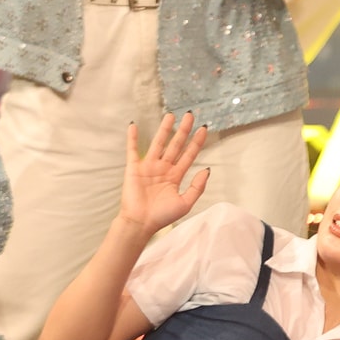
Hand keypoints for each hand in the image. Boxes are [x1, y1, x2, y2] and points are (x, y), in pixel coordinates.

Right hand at [118, 113, 209, 234]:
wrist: (140, 224)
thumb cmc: (162, 216)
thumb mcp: (185, 203)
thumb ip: (197, 186)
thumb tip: (207, 169)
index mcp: (176, 176)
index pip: (189, 154)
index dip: (196, 142)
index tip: (204, 128)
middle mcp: (164, 168)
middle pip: (176, 145)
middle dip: (183, 130)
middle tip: (190, 115)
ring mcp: (149, 166)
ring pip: (158, 143)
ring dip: (164, 129)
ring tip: (170, 115)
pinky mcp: (134, 168)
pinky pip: (133, 150)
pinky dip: (132, 138)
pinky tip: (134, 125)